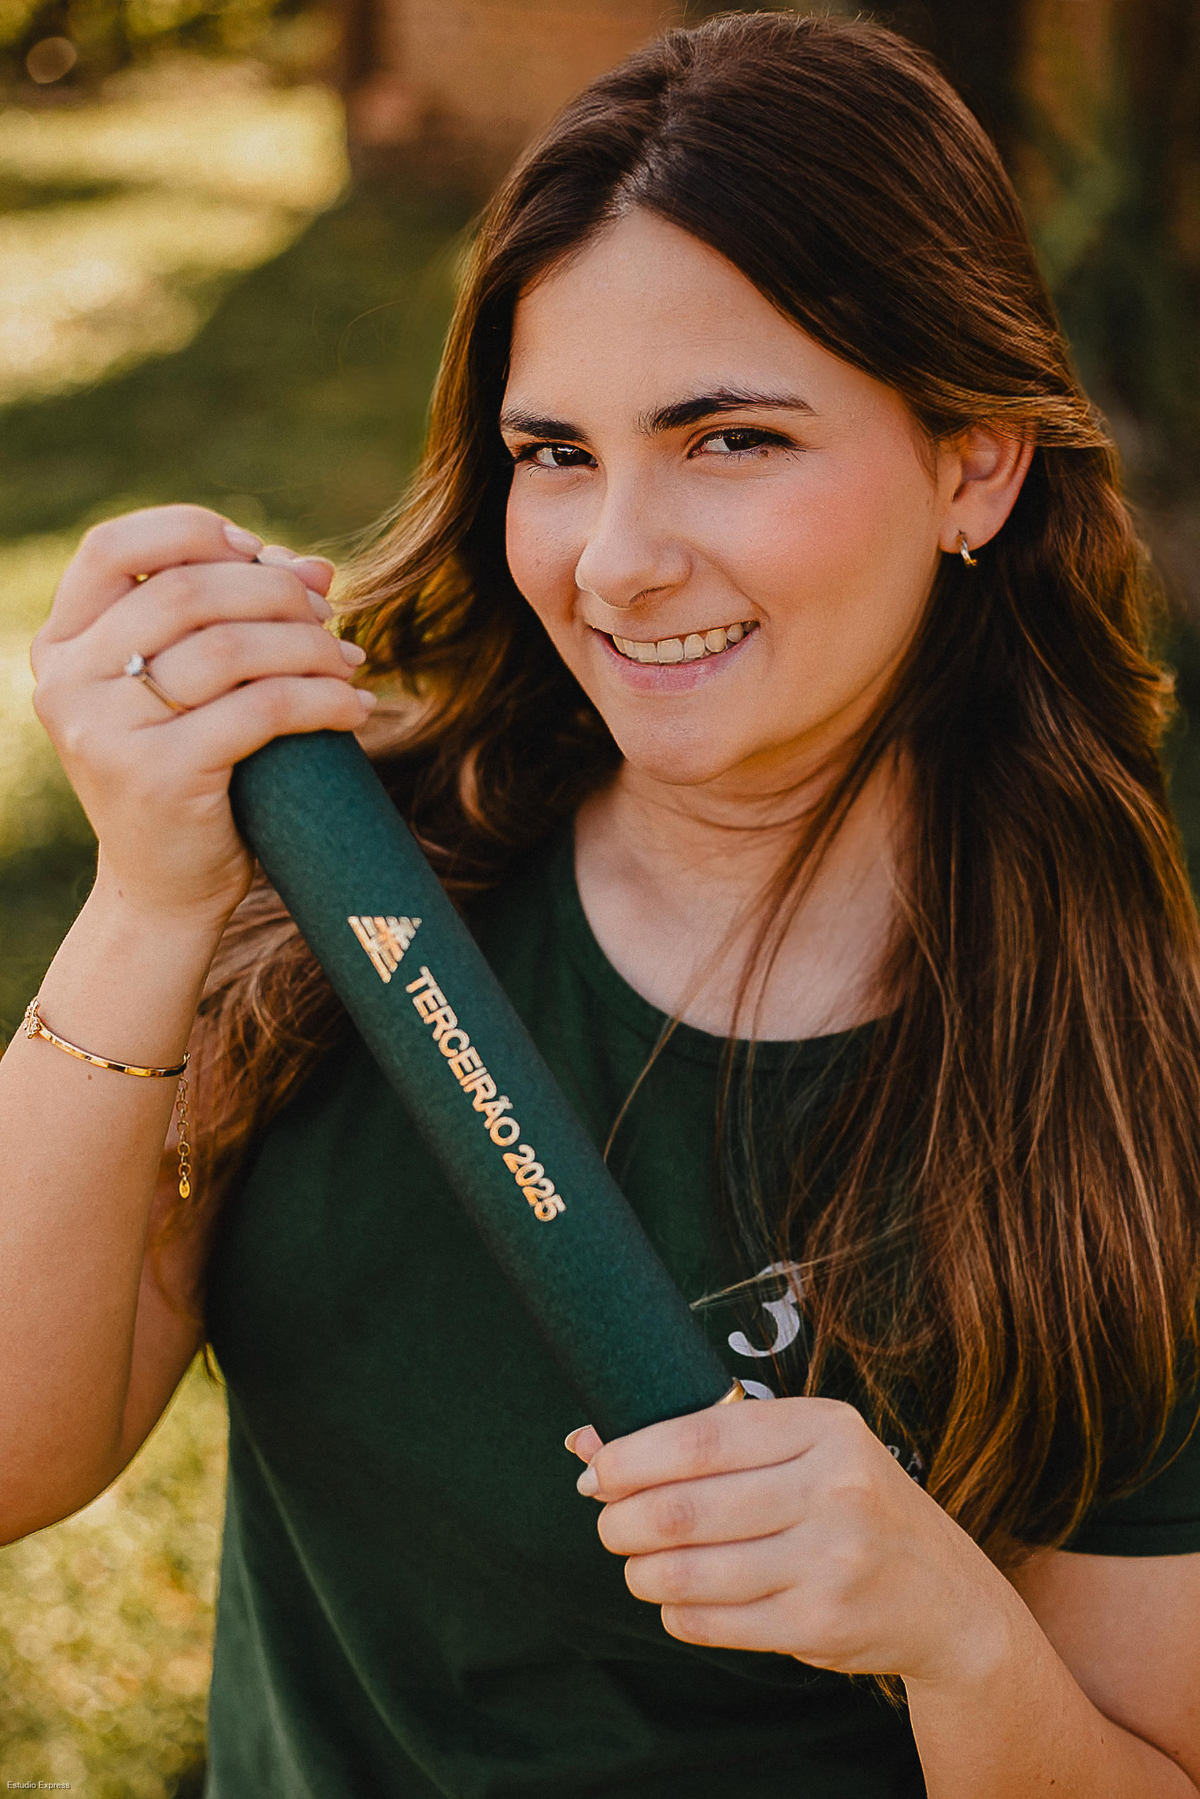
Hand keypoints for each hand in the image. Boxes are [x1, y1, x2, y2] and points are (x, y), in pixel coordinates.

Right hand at [30, 505, 372, 930]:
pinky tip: (355, 710)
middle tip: (329, 619)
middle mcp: (68, 682)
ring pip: (230, 647)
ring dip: (310, 647)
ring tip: (349, 665)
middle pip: (186, 591)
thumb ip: (233, 619)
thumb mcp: (194, 690)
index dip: (193, 532)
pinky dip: (323, 700)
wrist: (165, 890)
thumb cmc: (188, 776)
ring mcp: (106, 731)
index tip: (261, 551)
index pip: (113, 547)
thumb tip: (317, 568)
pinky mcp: (158, 776)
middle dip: (275, 593)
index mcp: (62, 646)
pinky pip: (261, 709)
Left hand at [568, 1398, 1015, 1682]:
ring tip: (637, 1565)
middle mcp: (834, 1488)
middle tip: (608, 1524)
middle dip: (624, 1520)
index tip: (597, 1471)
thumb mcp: (804, 1451)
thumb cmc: (854, 1507)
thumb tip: (588, 1440)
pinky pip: (714, 1621)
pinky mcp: (822, 1623)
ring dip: (642, 1572)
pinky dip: (676, 1612)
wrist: (947, 1597)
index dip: (633, 1457)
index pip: (701, 1437)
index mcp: (824, 1427)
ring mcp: (832, 1559)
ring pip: (690, 1571)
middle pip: (686, 1507)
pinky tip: (677, 1599)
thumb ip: (705, 1442)